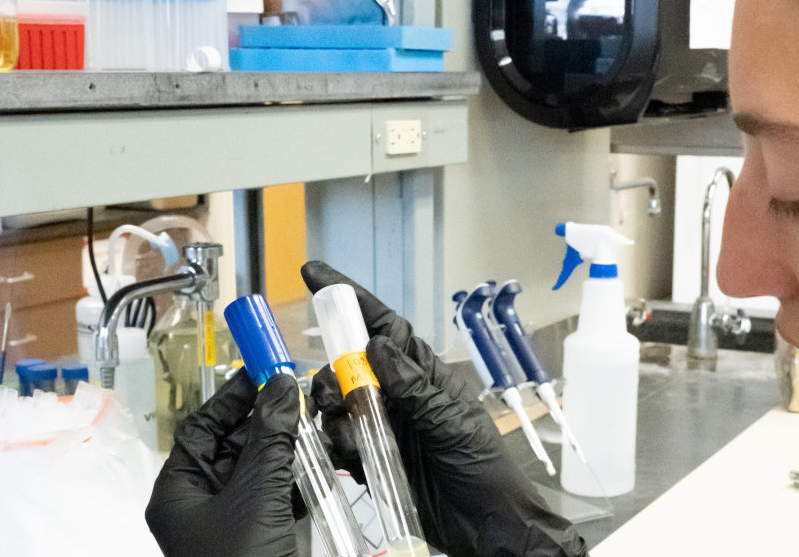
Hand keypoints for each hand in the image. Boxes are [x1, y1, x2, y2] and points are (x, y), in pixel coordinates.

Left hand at [145, 371, 300, 556]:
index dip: (231, 399)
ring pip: (257, 472)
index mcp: (178, 492)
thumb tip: (282, 385)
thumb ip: (270, 438)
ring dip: (286, 450)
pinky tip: (319, 463)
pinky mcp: (258, 535)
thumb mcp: (255, 492)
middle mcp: (199, 504)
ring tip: (313, 428)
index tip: (261, 374)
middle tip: (298, 400)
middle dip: (267, 424)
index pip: (200, 429)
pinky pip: (274, 496)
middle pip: (232, 447)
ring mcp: (229, 522)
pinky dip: (296, 480)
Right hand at [302, 261, 587, 556]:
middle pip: (347, 364)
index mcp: (422, 373)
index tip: (313, 274)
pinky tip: (353, 456)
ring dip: (333, 414)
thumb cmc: (482, 467)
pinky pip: (338, 439)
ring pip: (337, 402)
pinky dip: (337, 445)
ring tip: (350, 434)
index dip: (349, 298)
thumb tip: (378, 347)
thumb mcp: (452, 422)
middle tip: (334, 396)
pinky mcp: (372, 455)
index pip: (381, 325)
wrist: (485, 524)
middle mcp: (399, 392)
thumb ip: (415, 387)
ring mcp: (384, 423)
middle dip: (331, 374)